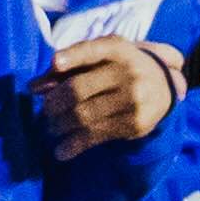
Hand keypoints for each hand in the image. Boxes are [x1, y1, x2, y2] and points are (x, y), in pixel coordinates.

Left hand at [34, 34, 182, 158]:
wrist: (165, 84)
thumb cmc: (120, 67)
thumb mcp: (100, 57)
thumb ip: (69, 67)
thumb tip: (34, 88)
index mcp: (117, 50)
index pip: (91, 50)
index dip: (72, 56)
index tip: (55, 63)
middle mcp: (128, 73)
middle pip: (78, 89)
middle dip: (53, 103)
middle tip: (45, 110)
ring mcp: (133, 100)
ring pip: (84, 116)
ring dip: (60, 126)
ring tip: (52, 128)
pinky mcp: (135, 124)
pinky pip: (97, 136)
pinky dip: (74, 145)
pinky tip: (61, 150)